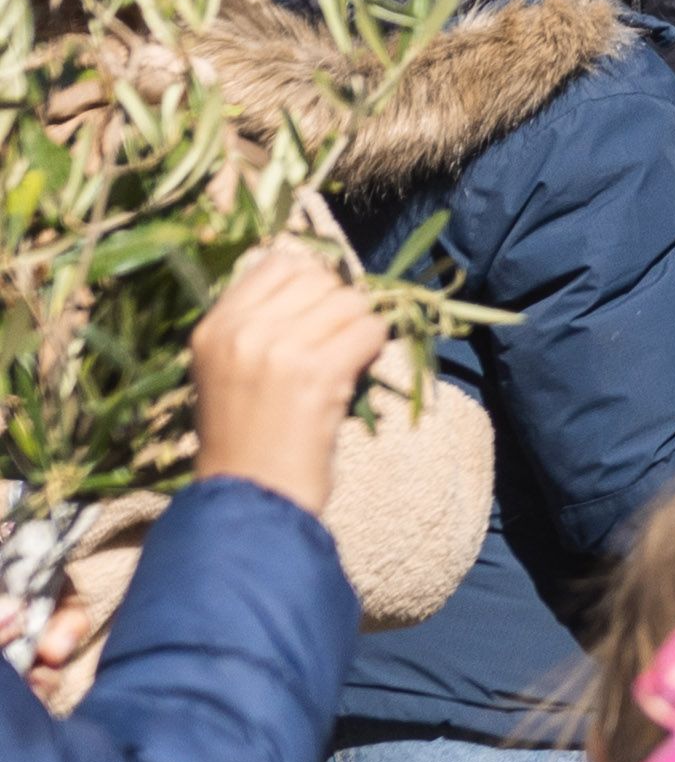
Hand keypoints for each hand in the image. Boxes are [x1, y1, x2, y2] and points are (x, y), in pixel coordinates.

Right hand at [186, 243, 388, 514]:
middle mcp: (241, 332)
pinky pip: (372, 329)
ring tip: (339, 365)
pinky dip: (374, 350)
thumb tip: (326, 280)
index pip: (278, 263)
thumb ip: (263, 323)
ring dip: (358, 330)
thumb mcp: (230, 370)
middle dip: (338, 307)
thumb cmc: (247, 439)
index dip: (309, 284)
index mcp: (213, 328)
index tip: (313, 316)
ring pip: (352, 301)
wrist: (249, 498)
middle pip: (320, 278)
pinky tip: (353, 376)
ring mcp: (277, 349)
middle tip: (331, 346)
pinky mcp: (315, 371)